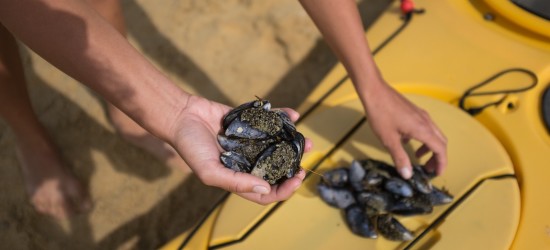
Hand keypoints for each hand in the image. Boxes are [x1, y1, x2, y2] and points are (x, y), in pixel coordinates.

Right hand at [169, 96, 309, 203]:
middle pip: (275, 168)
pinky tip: (294, 114)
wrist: (181, 116)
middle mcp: (246, 161)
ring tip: (306, 139)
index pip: (266, 192)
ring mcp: (249, 141)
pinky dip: (282, 117)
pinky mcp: (249, 122)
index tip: (296, 178)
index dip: (283, 190)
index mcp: (238, 178)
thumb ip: (237, 182)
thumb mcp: (210, 172)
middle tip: (305, 158)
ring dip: (293, 142)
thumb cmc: (191, 147)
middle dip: (292, 165)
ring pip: (277, 145)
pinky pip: (270, 122)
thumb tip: (266, 188)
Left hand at [362, 82, 446, 178]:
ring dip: (430, 147)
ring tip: (418, 157)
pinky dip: (422, 138)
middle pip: (440, 142)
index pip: (440, 149)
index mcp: (423, 130)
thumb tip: (407, 174)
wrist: (375, 91)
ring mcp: (421, 115)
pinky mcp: (414, 111)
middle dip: (437, 157)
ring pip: (433, 134)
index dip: (441, 163)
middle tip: (428, 169)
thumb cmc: (380, 114)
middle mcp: (426, 121)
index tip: (437, 174)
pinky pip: (425, 127)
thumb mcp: (388, 140)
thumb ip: (400, 158)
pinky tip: (406, 141)